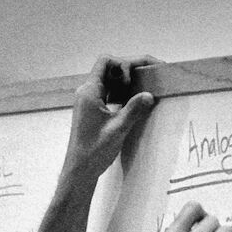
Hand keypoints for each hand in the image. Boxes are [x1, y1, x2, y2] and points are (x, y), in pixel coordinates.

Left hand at [62, 55, 160, 180]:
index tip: (135, 78)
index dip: (124, 62)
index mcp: (89, 91)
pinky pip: (108, 93)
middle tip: (152, 73)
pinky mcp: (91, 110)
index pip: (105, 61)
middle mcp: (86, 92)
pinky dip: (121, 92)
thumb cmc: (94, 151)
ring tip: (145, 86)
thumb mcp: (118, 129)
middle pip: (109, 69)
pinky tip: (134, 100)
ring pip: (109, 81)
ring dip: (126, 81)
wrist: (79, 170)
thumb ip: (134, 109)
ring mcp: (88, 101)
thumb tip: (149, 94)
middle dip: (130, 69)